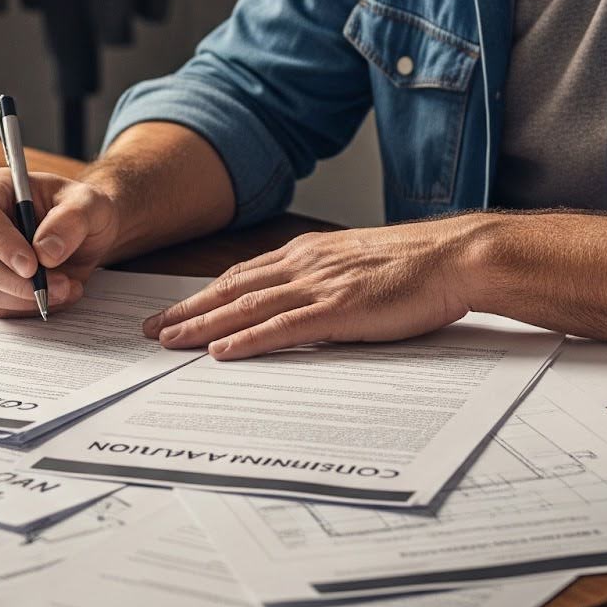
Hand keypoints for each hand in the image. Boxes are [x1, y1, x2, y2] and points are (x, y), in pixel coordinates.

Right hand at [0, 169, 120, 317]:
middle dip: (18, 281)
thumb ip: (72, 220)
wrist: (89, 235)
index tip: (31, 265)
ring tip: (67, 287)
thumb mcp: (90, 203)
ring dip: (27, 298)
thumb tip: (45, 252)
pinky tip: (58, 294)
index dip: (0, 242)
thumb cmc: (82, 210)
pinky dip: (30, 308)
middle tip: (60, 284)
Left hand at [141, 221, 471, 358]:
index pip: (244, 275)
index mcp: (310, 253)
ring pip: (246, 308)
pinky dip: (247, 341)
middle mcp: (306, 264)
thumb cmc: (418, 266)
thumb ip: (328, 280)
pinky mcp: (339, 310)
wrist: (456, 257)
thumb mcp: (361, 265)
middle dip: (187, 310)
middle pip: (232, 289)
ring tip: (168, 342)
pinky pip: (282, 328)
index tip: (175, 310)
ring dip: (202, 326)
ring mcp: (320, 286)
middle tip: (150, 330)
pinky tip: (220, 353)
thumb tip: (307, 303)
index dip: (205, 294)